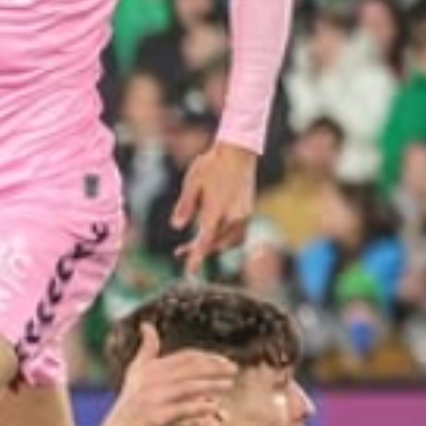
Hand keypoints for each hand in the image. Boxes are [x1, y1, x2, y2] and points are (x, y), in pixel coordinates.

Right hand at [97, 324, 236, 425]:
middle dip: (214, 368)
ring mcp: (154, 398)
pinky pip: (183, 409)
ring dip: (212, 385)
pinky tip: (214, 406)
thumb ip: (146, 348)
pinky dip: (199, 406)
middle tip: (234, 369)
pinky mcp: (156, 416)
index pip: (185, 357)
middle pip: (190, 369)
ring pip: (189, 388)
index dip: (207, 357)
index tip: (225, 361)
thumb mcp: (136, 371)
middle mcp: (153, 379)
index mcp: (152, 366)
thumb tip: (147, 324)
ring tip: (230, 384)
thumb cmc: (131, 400)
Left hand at [171, 142, 257, 277]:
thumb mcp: (192, 182)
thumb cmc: (211, 164)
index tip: (189, 273)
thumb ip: (185, 206)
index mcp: (216, 210)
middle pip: (215, 244)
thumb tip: (176, 227)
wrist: (238, 152)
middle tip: (180, 252)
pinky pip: (238, 235)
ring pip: (229, 242)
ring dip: (213, 245)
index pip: (205, 241)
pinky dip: (226, 239)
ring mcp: (244, 215)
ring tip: (196, 243)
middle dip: (199, 250)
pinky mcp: (249, 212)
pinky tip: (215, 233)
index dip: (196, 258)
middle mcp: (233, 216)